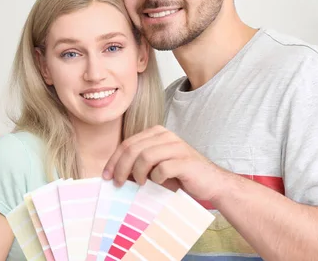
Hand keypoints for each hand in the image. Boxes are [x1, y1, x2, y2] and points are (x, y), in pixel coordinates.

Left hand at [102, 125, 225, 201]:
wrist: (210, 183)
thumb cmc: (180, 176)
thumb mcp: (155, 167)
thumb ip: (138, 164)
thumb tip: (114, 172)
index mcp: (157, 133)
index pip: (128, 143)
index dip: (114, 160)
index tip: (107, 176)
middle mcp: (166, 136)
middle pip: (133, 149)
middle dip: (121, 168)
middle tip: (118, 183)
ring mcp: (177, 146)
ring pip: (145, 156)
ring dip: (137, 173)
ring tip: (139, 184)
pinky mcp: (185, 160)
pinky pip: (162, 167)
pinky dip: (155, 177)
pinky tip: (157, 183)